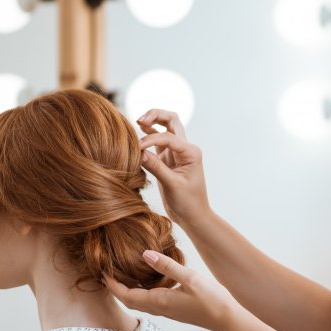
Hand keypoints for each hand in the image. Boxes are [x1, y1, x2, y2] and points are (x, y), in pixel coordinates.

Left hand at [104, 250, 244, 330]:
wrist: (227, 320)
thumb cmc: (212, 300)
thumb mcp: (190, 278)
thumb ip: (167, 266)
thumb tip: (143, 254)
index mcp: (158, 301)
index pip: (125, 295)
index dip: (111, 284)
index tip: (101, 270)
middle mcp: (159, 308)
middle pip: (128, 300)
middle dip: (115, 287)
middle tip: (106, 271)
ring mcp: (166, 310)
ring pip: (139, 301)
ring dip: (127, 290)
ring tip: (122, 273)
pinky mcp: (173, 309)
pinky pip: (150, 300)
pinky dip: (141, 291)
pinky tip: (147, 279)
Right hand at [136, 109, 209, 226]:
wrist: (193, 216)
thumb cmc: (188, 202)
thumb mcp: (172, 185)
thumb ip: (157, 167)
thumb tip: (139, 152)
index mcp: (191, 152)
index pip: (168, 137)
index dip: (150, 140)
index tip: (137, 149)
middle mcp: (185, 149)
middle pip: (171, 121)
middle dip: (156, 115)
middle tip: (139, 119)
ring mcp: (176, 153)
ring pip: (165, 128)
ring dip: (153, 121)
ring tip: (137, 121)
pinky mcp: (168, 159)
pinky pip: (158, 141)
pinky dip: (149, 135)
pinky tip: (138, 131)